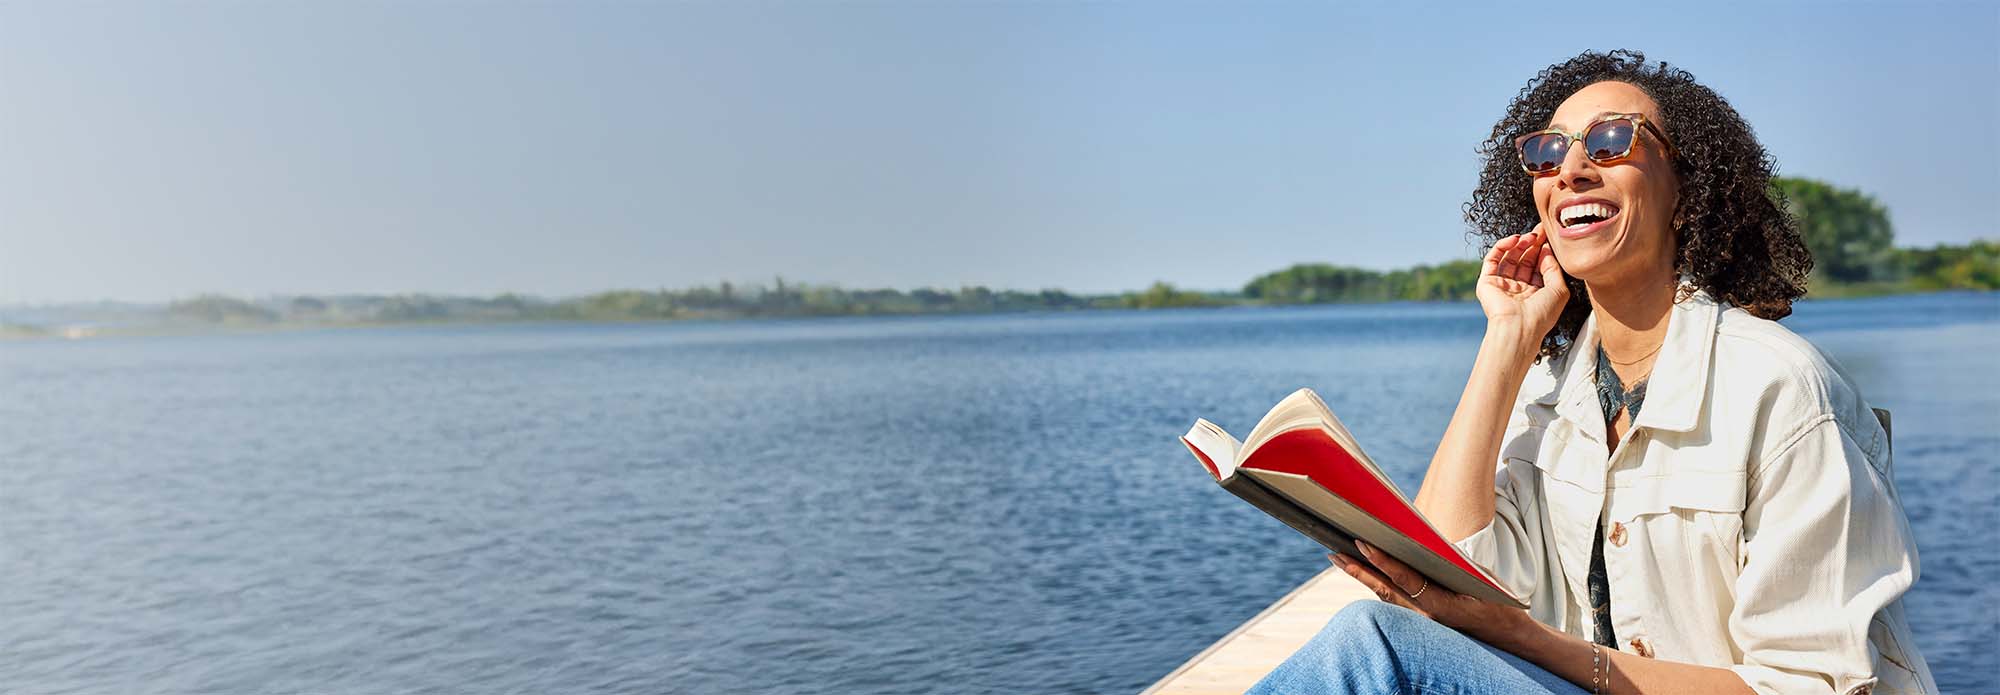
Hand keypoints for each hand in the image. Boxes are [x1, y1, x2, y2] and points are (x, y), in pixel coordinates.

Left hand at [1333, 541, 1536, 649]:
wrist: (1506, 634)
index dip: (1382, 561)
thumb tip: (1420, 543)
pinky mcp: (1420, 622)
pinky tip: (1363, 573)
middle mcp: (1426, 616)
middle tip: (1334, 552)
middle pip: (1384, 590)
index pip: (1404, 579)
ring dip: (1362, 577)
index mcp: (1441, 604)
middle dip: (1358, 570)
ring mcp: (1422, 622)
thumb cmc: (1495, 601)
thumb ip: (1448, 561)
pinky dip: (1377, 586)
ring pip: (1385, 597)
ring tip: (1340, 558)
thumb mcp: (1477, 577)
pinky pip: (1394, 602)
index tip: (1362, 543)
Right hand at [1475, 225, 1569, 351]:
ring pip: (1509, 257)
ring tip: (1529, 236)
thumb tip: (1547, 250)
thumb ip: (1554, 268)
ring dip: (1519, 244)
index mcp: (1534, 292)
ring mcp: (1501, 284)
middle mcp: (1517, 288)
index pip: (1538, 266)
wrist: (1519, 327)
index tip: (1549, 234)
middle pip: (1524, 259)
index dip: (1543, 249)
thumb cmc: (1542, 313)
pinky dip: (1502, 246)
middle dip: (1532, 243)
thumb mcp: (1559, 289)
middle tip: (1539, 230)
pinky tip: (1514, 240)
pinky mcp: (1487, 282)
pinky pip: (1493, 259)